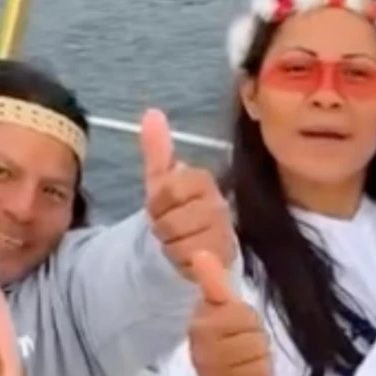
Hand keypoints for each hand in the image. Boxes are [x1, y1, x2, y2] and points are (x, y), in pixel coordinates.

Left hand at [139, 109, 234, 277]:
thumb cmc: (178, 209)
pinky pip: (188, 263)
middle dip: (162, 227)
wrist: (197, 245)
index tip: (161, 206)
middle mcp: (219, 205)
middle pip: (171, 221)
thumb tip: (151, 113)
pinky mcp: (223, 260)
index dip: (157, 202)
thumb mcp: (162, 180)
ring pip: (179, 244)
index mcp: (203, 181)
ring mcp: (224, 234)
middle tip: (170, 226)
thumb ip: (157, 149)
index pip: (169, 190)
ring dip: (171, 246)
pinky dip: (181, 262)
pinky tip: (189, 256)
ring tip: (180, 241)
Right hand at [188, 251, 273, 375]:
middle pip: (255, 342)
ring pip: (260, 366)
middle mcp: (206, 357)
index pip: (242, 317)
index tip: (238, 323)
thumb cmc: (220, 337)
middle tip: (244, 344)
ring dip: (260, 363)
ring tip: (247, 362)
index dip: (246, 320)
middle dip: (255, 341)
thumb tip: (200, 253)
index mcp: (203, 328)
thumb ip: (212, 282)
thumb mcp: (218, 307)